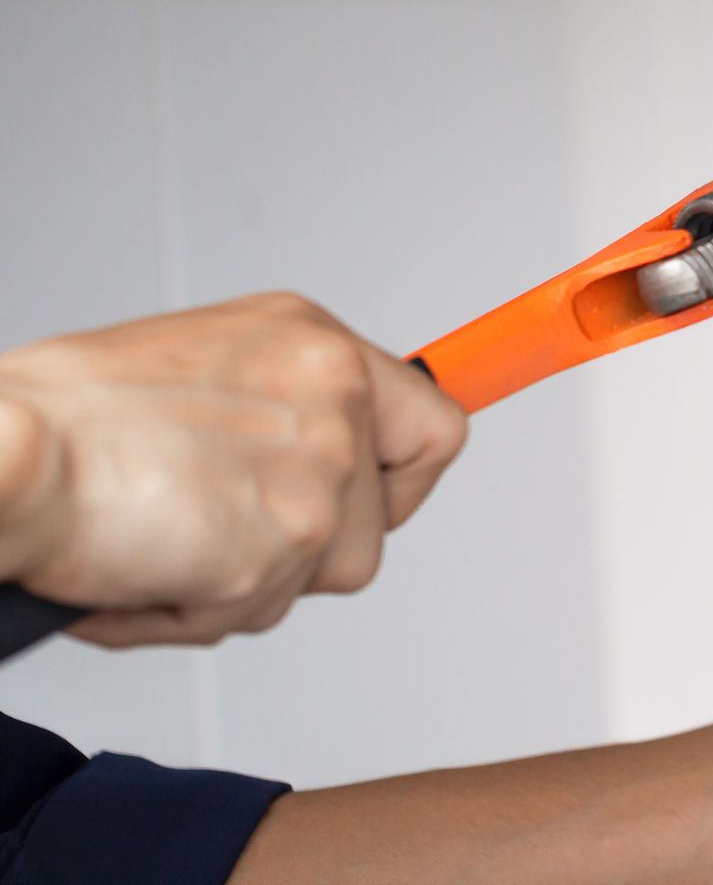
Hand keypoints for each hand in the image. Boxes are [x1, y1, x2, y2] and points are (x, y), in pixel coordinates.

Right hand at [0, 293, 467, 647]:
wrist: (3, 459)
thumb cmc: (63, 423)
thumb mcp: (198, 373)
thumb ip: (274, 412)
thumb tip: (305, 467)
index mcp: (311, 340)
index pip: (430, 423)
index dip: (404, 482)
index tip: (383, 504)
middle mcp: (333, 389)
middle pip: (375, 524)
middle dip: (299, 553)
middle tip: (218, 537)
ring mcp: (322, 462)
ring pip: (319, 577)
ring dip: (239, 586)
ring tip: (157, 546)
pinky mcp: (291, 534)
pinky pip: (257, 614)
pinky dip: (189, 614)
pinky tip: (137, 572)